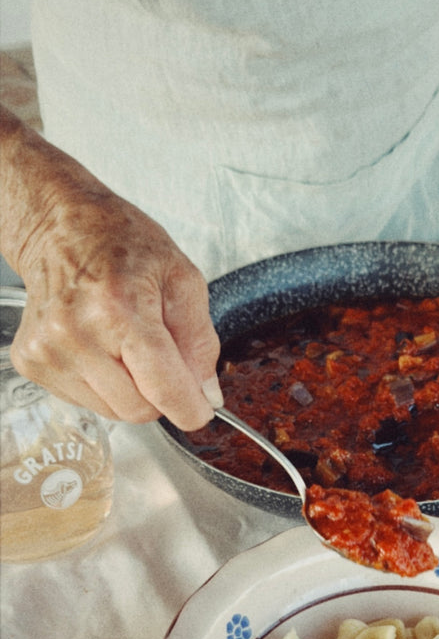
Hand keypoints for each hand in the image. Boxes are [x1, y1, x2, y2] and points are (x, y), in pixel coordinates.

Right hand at [1, 106, 221, 431]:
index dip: (190, 409)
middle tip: (159, 355)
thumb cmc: (120, 244)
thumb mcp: (181, 278)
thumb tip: (207, 393)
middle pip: (138, 410)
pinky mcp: (31, 361)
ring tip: (125, 344)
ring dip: (131, 389)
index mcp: (119, 309)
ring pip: (113, 412)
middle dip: (159, 392)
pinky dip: (104, 385)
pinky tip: (101, 347)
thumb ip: (201, 340)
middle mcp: (77, 334)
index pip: (163, 389)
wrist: (59, 226)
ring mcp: (49, 350)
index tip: (201, 410)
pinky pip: (87, 402)